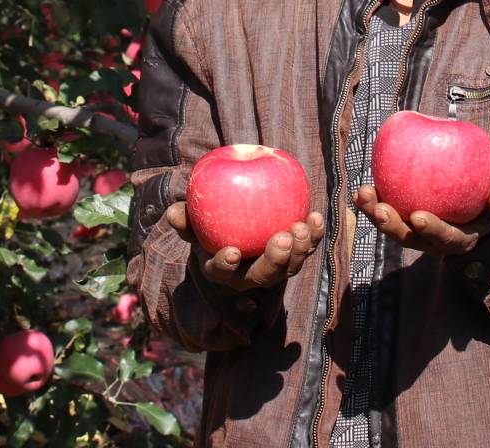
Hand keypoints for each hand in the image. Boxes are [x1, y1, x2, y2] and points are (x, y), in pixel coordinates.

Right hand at [163, 202, 327, 293]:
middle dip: (275, 261)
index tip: (231, 252)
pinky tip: (315, 217)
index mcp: (221, 270)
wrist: (234, 231)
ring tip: (301, 227)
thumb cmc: (208, 228)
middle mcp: (250, 277)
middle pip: (264, 276)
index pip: (222, 273)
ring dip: (299, 250)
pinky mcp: (293, 256)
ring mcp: (274, 270)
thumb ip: (184, 220)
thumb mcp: (193, 225)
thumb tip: (174, 214)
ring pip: (289, 268)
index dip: (226, 265)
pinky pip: (306, 249)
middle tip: (281, 238)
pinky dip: (313, 236)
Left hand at [352, 182, 489, 255]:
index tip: (419, 217)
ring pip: (390, 228)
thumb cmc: (486, 209)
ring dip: (374, 214)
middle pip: (408, 238)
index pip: (443, 238)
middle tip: (382, 209)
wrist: (471, 218)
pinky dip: (372, 203)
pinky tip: (362, 189)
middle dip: (392, 226)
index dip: (431, 230)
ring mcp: (413, 234)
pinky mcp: (401, 221)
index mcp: (456, 240)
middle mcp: (430, 242)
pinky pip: (384, 212)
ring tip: (363, 194)